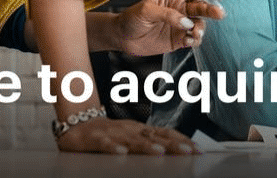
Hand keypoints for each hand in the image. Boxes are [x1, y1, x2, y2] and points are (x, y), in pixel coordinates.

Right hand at [56, 117, 197, 154]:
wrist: (78, 122)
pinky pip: (105, 144)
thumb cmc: (109, 132)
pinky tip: (121, 152)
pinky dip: (114, 148)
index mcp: (140, 129)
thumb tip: (176, 149)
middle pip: (155, 136)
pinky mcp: (96, 139)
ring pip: (133, 139)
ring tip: (160, 152)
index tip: (198, 149)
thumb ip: (150, 142)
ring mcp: (114, 133)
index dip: (182, 140)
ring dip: (147, 146)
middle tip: (189, 152)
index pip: (166, 133)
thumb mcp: (132, 136)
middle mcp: (130, 130)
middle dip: (173, 144)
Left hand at [114, 0, 225, 56]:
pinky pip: (192, 39)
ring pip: (199, 25)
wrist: (123, 37)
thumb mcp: (147, 10)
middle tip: (219, 14)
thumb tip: (185, 22)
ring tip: (195, 32)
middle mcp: (180, 10)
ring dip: (201, 28)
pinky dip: (194, 40)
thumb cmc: (132, 18)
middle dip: (212, 10)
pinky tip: (188, 40)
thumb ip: (168, 14)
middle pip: (202, 8)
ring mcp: (180, 25)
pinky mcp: (178, 40)